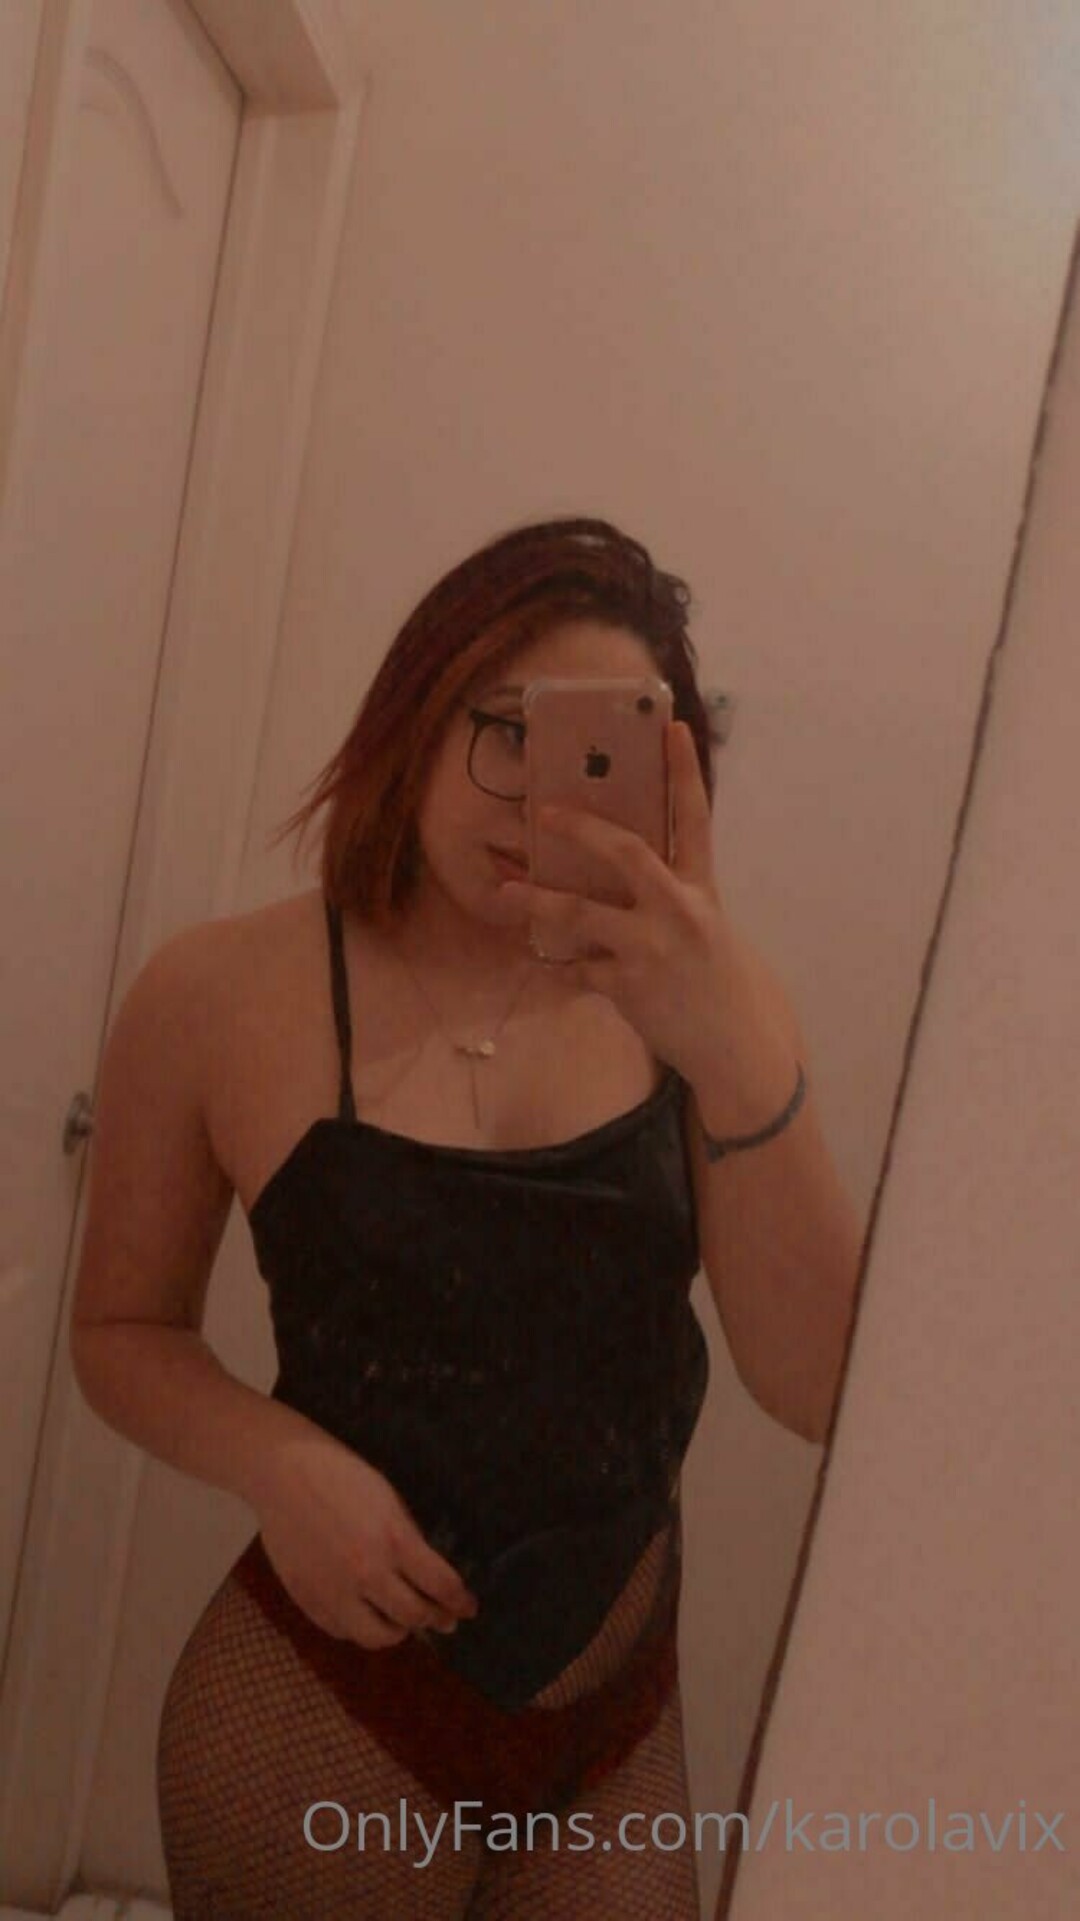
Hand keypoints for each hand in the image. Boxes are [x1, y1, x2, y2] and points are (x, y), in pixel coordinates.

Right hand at [255, 1426, 478, 1646]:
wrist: (283, 1472)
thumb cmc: (341, 1476)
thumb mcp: (389, 1499)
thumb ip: (408, 1539)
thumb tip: (429, 1576)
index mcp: (393, 1539)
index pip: (441, 1585)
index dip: (460, 1601)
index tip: (468, 1607)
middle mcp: (367, 1571)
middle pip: (414, 1615)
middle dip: (436, 1619)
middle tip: (444, 1620)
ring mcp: (334, 1591)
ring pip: (378, 1636)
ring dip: (398, 1631)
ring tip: (404, 1622)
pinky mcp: (308, 1599)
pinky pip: (342, 1631)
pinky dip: (359, 1628)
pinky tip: (366, 1615)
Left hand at [500, 721, 756, 1083]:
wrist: (736, 1044)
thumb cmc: (719, 980)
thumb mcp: (708, 927)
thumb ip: (672, 896)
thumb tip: (622, 871)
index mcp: (702, 889)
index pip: (694, 818)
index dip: (683, 770)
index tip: (670, 726)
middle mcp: (679, 910)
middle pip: (626, 851)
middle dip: (581, 828)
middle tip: (544, 812)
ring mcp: (651, 948)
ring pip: (580, 913)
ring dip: (537, 902)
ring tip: (505, 892)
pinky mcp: (628, 986)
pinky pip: (578, 968)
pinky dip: (563, 966)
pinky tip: (552, 965)